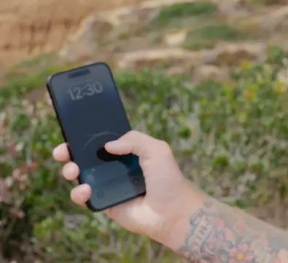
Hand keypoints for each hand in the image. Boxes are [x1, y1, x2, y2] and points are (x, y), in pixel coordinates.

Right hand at [52, 130, 200, 245]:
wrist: (171, 211)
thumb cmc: (167, 178)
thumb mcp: (156, 149)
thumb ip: (134, 140)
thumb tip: (107, 145)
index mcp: (128, 150)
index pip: (103, 140)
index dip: (88, 136)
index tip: (73, 132)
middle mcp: (115, 166)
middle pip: (87, 156)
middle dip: (70, 152)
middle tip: (62, 151)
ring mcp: (108, 184)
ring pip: (81, 175)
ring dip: (70, 170)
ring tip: (73, 170)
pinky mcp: (103, 203)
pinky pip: (84, 197)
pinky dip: (78, 193)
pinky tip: (85, 189)